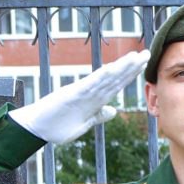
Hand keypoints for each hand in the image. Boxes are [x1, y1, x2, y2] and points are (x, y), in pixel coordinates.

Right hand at [10, 50, 149, 144]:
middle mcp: (90, 93)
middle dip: (131, 66)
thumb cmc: (57, 127)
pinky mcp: (71, 95)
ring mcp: (81, 92)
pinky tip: (112, 68)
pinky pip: (89, 85)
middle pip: (115, 77)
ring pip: (105, 78)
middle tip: (147, 54)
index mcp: (95, 100)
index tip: (144, 64)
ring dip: (120, 67)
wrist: (36, 130)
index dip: (131, 75)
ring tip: (134, 57)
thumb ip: (99, 116)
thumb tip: (113, 110)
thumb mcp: (85, 124)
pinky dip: (101, 77)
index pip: (117, 84)